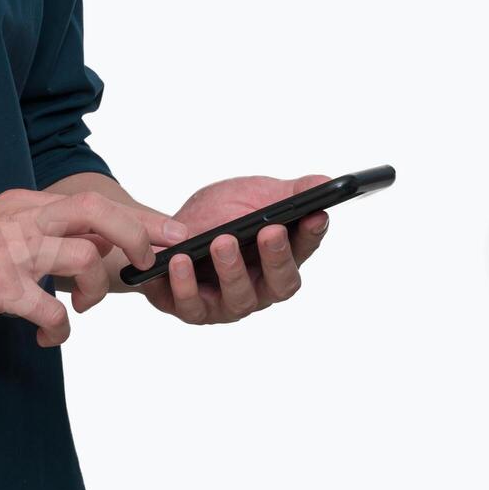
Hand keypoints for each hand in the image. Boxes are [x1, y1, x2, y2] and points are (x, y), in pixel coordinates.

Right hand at [0, 187, 176, 346]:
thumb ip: (25, 227)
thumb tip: (67, 242)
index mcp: (20, 205)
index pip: (92, 202)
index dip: (138, 217)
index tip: (171, 231)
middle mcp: (20, 221)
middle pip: (100, 215)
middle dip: (138, 239)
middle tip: (145, 266)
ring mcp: (10, 253)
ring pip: (85, 261)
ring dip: (95, 290)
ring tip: (80, 308)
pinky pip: (51, 311)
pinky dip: (59, 329)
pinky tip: (46, 336)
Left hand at [137, 175, 331, 324]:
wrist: (165, 230)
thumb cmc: (217, 214)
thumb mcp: (252, 195)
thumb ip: (289, 192)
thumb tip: (323, 181)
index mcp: (281, 259)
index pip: (305, 250)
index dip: (311, 235)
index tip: (314, 215)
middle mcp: (260, 288)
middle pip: (280, 284)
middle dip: (277, 257)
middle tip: (269, 231)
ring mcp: (227, 303)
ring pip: (239, 299)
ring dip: (232, 270)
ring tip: (221, 241)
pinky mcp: (191, 308)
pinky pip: (190, 305)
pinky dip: (185, 284)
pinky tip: (180, 259)